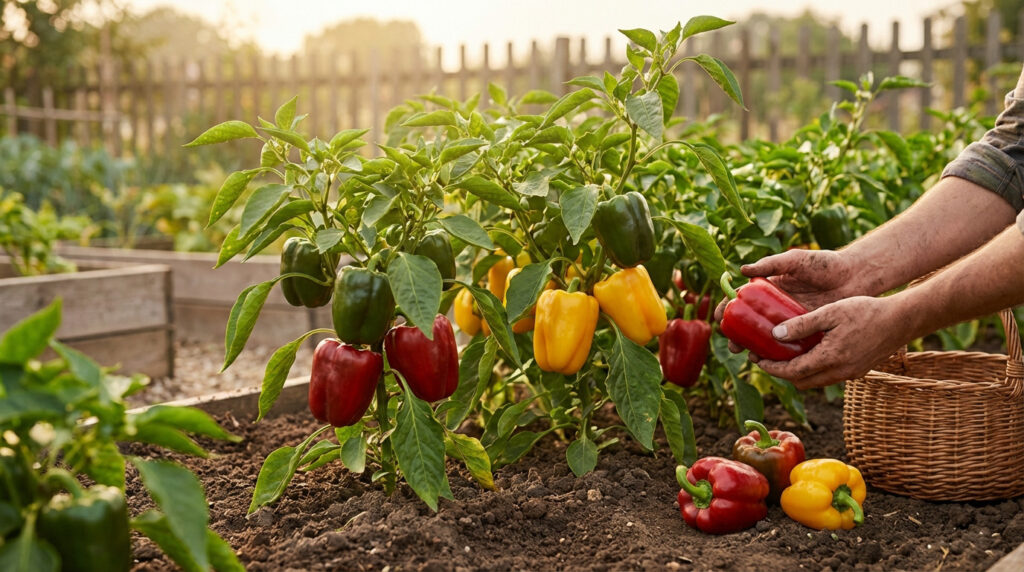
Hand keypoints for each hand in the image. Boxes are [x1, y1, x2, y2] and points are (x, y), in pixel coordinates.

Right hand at [714, 249, 856, 355]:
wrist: (855, 277)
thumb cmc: (825, 264)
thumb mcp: (795, 260)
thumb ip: (771, 264)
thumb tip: (741, 270)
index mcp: (769, 288)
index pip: (742, 299)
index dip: (727, 308)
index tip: (720, 317)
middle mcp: (776, 306)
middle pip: (750, 323)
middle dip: (738, 336)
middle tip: (734, 345)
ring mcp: (791, 321)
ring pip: (767, 338)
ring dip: (755, 348)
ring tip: (751, 356)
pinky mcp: (806, 331)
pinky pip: (789, 345)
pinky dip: (779, 354)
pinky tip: (773, 361)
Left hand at [753, 295, 910, 388]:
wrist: (902, 320)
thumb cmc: (866, 311)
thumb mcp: (830, 312)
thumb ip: (802, 324)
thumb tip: (775, 334)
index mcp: (830, 358)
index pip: (792, 372)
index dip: (772, 368)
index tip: (757, 359)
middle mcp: (839, 372)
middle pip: (801, 382)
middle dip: (781, 373)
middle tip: (766, 357)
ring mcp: (850, 374)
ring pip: (815, 381)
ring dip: (797, 372)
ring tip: (784, 355)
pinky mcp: (858, 371)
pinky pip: (828, 377)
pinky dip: (813, 370)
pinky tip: (808, 353)